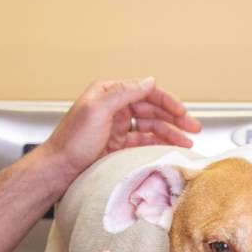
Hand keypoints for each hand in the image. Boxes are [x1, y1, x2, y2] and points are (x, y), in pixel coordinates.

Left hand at [40, 77, 202, 182]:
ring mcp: (116, 127)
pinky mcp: (117, 146)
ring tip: (187, 142)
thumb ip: (124, 93)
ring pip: (150, 127)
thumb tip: (149, 80)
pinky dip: (158, 144)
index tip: (182, 112)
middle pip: (152, 109)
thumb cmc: (72, 141)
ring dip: (170, 133)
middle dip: (174, 118)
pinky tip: (170, 149)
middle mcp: (113, 108)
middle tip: (194, 128)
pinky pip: (143, 142)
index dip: (167, 101)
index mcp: (108, 93)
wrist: (57, 170)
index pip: (145, 91)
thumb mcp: (97, 109)